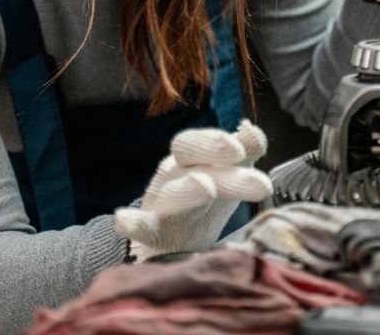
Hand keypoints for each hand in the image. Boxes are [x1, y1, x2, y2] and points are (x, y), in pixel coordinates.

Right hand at [115, 120, 271, 260]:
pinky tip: (124, 220)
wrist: (172, 250)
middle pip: (188, 156)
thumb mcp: (227, 178)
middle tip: (246, 163)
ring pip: (172, 193)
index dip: (218, 140)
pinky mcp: (152, 236)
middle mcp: (174, 175)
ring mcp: (161, 205)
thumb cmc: (204, 207)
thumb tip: (255, 131)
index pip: (199, 140)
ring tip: (205, 186)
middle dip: (214, 153)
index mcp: (192, 160)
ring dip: (188, 189)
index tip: (247, 148)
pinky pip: (141, 228)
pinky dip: (133, 223)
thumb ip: (244, 153)